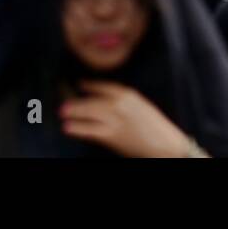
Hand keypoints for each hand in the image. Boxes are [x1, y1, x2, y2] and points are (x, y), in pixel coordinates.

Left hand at [60, 81, 191, 157]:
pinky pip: (90, 130)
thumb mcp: (142, 108)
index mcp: (130, 95)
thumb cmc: (156, 128)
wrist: (165, 144)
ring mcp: (115, 119)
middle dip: (76, 100)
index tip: (79, 83)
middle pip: (93, 100)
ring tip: (62, 113)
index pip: (105, 87)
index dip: (90, 85)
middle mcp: (121, 105)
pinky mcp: (112, 135)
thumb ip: (125, 103)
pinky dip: (78, 128)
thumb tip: (105, 104)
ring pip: (89, 113)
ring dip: (74, 112)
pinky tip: (68, 127)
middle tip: (63, 100)